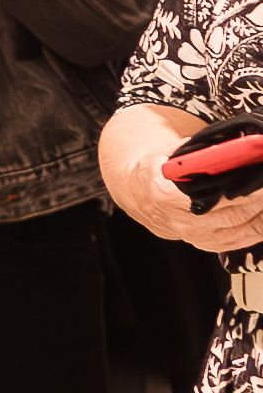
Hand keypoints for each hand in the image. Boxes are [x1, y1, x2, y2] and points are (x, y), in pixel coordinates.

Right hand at [105, 108, 262, 253]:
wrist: (141, 193)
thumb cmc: (162, 168)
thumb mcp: (173, 153)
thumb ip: (201, 153)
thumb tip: (238, 149)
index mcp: (165, 194)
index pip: (212, 195)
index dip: (242, 189)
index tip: (259, 173)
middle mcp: (179, 221)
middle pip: (232, 213)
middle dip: (259, 198)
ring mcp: (193, 236)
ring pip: (241, 227)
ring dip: (262, 212)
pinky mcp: (206, 244)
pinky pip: (240, 239)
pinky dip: (259, 227)